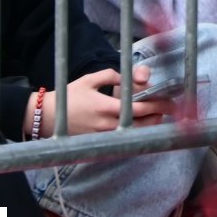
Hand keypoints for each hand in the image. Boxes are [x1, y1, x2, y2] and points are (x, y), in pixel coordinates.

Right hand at [40, 67, 170, 136]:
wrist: (46, 117)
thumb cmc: (70, 96)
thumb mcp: (90, 80)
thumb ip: (112, 76)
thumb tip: (129, 77)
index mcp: (105, 107)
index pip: (138, 109)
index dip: (156, 106)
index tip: (169, 102)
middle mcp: (105, 124)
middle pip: (139, 124)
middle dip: (157, 116)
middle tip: (170, 109)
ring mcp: (101, 135)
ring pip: (132, 134)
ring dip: (148, 125)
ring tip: (159, 116)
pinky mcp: (97, 141)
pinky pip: (121, 139)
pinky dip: (133, 132)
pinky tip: (141, 125)